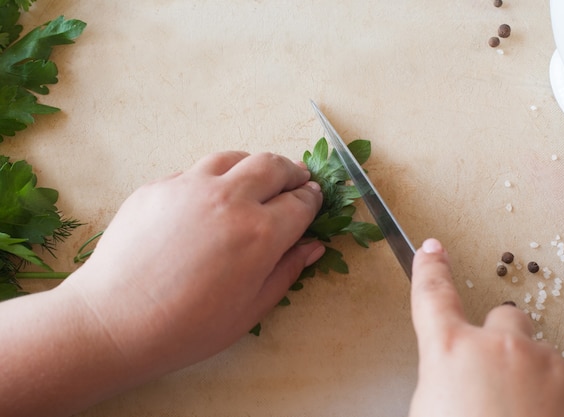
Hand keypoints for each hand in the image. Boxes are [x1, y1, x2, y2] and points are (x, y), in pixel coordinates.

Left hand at [63, 151, 324, 372]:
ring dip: (253, 166)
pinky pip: (195, 172)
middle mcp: (229, 199)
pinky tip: (209, 200)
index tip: (314, 199)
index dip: (312, 199)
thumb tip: (313, 246)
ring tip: (256, 180)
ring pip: (233, 158)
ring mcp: (190, 187)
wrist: (115, 321)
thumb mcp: (251, 309)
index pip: (300, 202)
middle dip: (291, 171)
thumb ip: (287, 271)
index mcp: (260, 233)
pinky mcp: (158, 186)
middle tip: (296, 179)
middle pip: (272, 166)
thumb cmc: (188, 327)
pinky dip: (213, 179)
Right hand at [409, 238, 563, 416]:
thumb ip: (443, 378)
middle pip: (503, 317)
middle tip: (499, 378)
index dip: (430, 269)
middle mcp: (496, 345)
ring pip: (538, 355)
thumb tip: (455, 378)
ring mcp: (542, 361)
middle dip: (501, 339)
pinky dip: (560, 400)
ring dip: (533, 377)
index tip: (431, 250)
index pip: (432, 295)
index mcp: (449, 351)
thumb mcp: (429, 409)